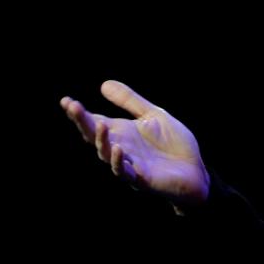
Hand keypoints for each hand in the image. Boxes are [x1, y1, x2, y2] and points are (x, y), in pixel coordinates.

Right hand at [60, 80, 209, 211]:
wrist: (197, 171)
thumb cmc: (174, 145)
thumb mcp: (154, 116)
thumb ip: (131, 102)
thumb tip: (103, 84)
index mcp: (122, 133)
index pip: (95, 121)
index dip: (80, 113)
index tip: (66, 101)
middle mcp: (121, 148)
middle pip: (95, 136)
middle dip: (83, 122)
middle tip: (73, 107)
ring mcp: (130, 165)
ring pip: (106, 154)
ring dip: (102, 140)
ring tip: (99, 125)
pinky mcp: (142, 179)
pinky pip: (126, 173)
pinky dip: (119, 162)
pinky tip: (118, 149)